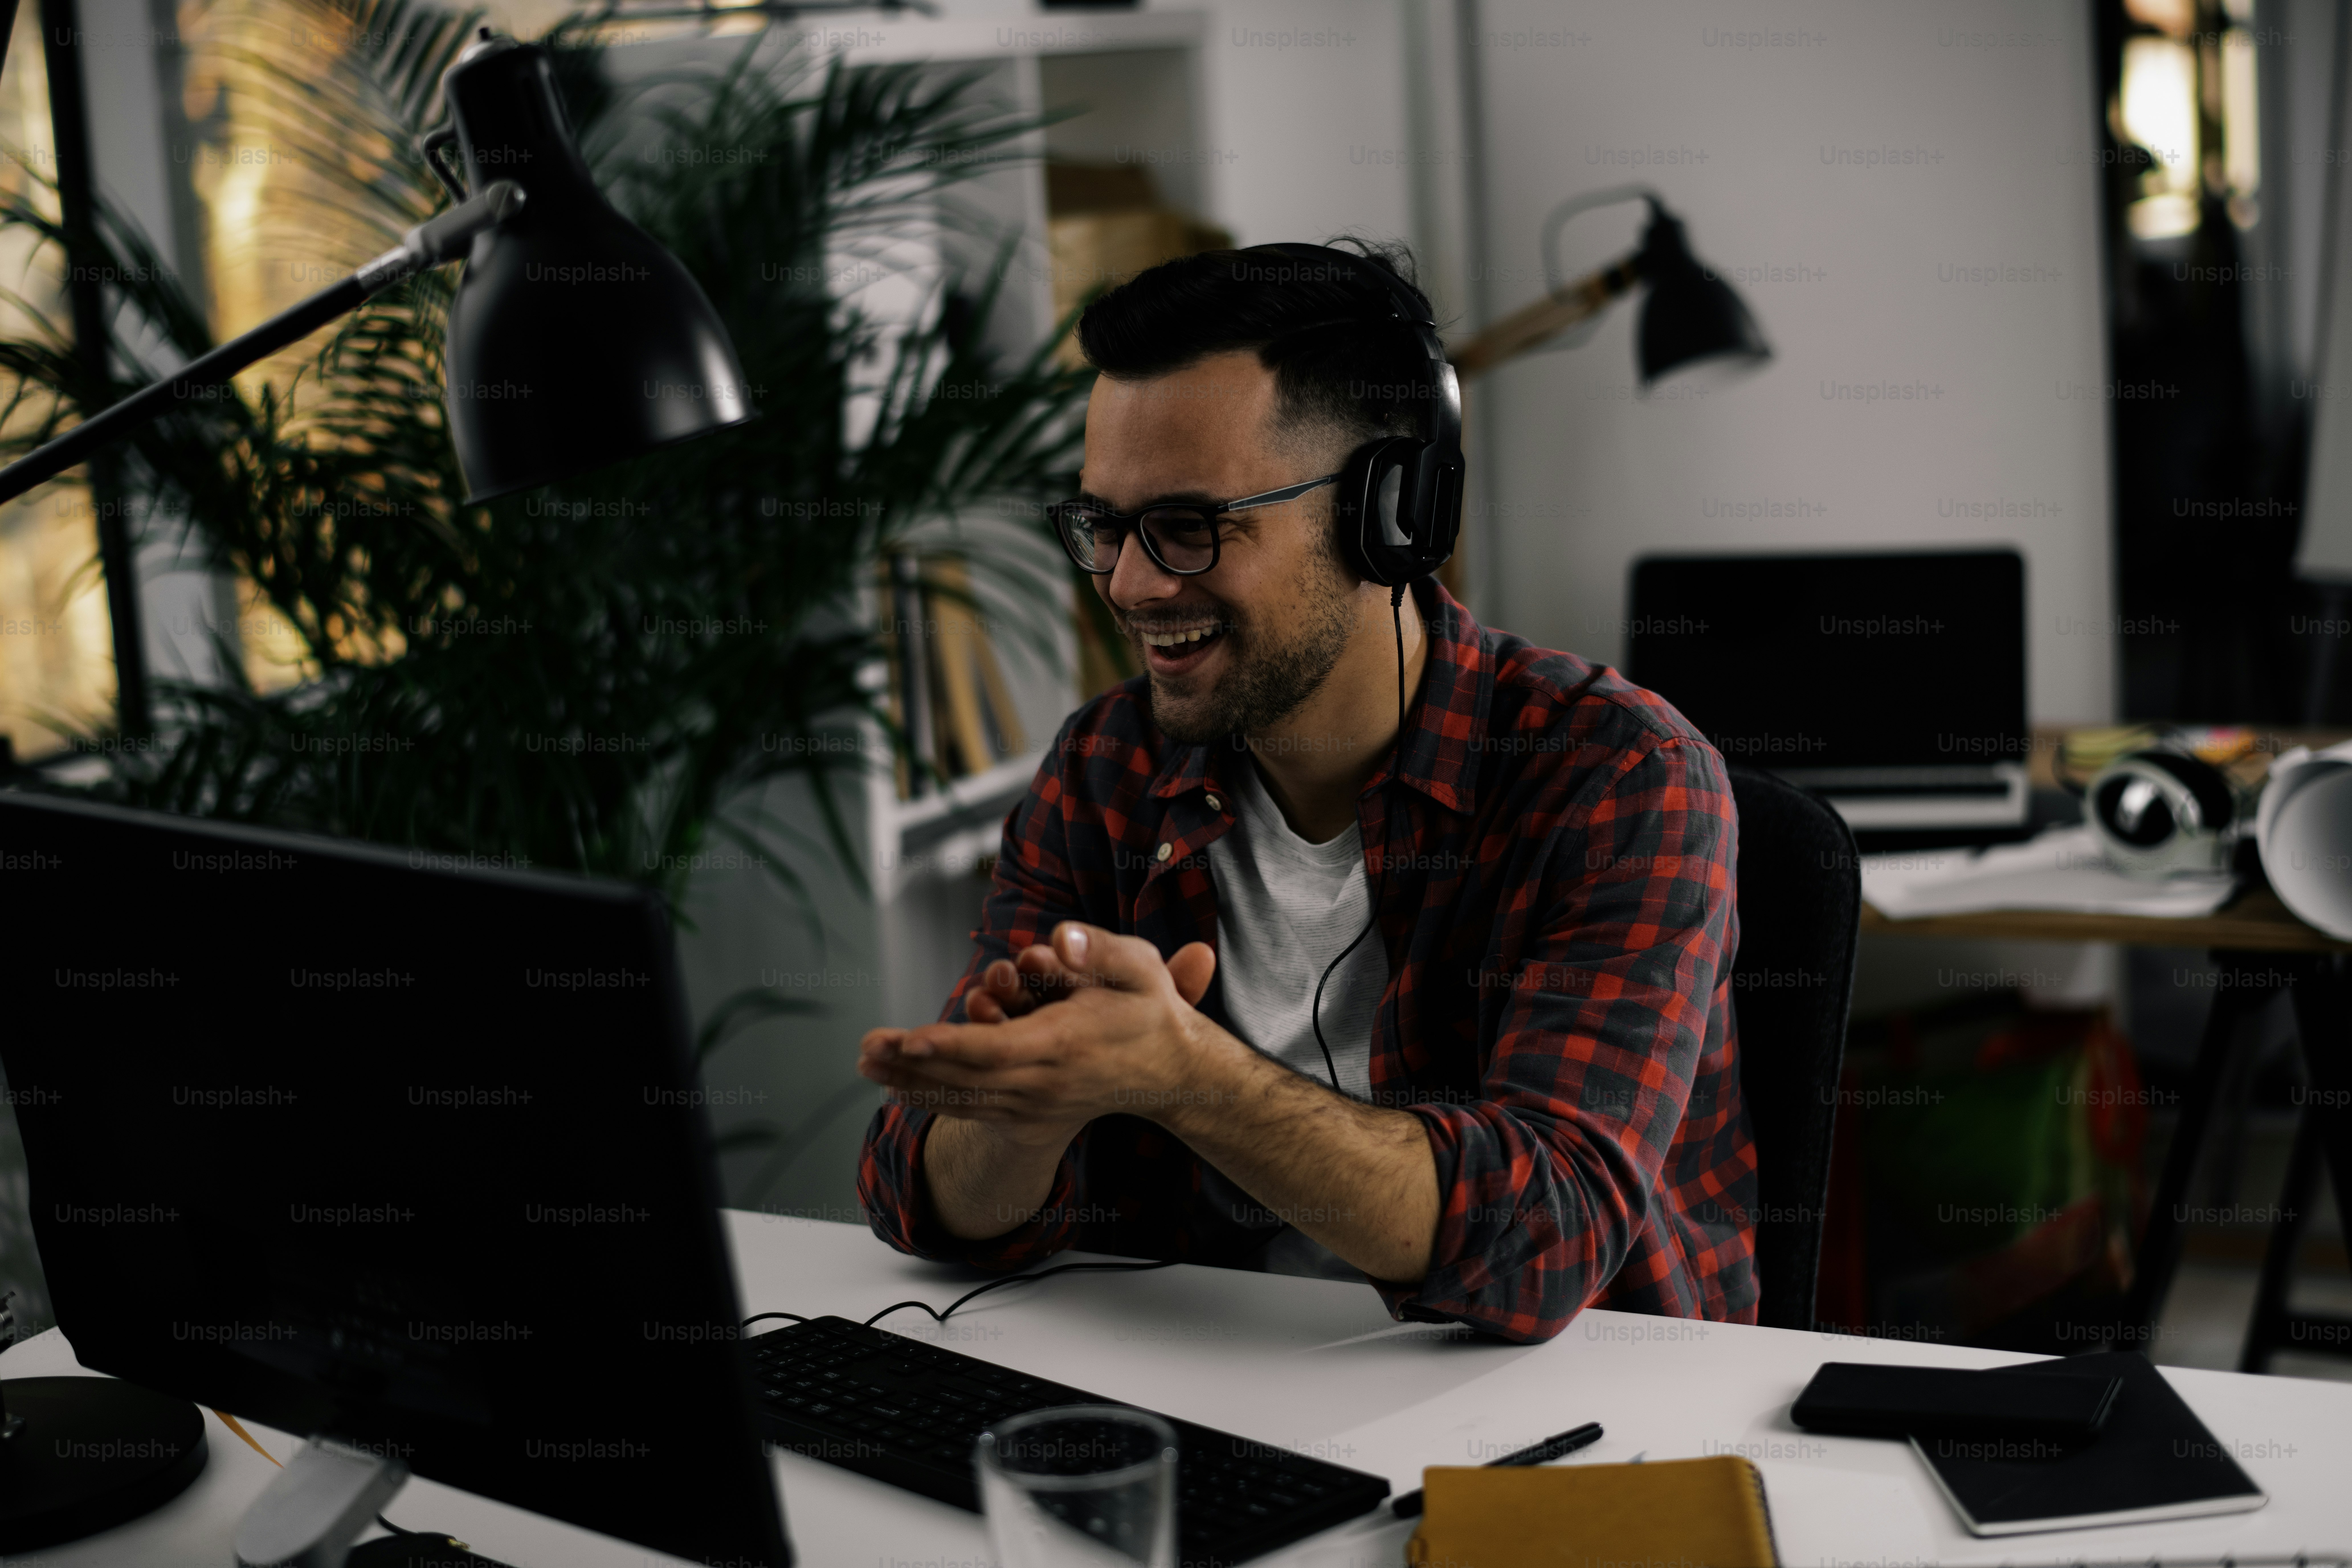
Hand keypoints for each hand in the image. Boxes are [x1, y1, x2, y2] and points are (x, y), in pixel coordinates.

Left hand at [858, 922, 1220, 1134]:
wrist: (1173, 1073)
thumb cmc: (1149, 1011)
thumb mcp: (1140, 968)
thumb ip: (1100, 950)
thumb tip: (1059, 938)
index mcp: (1062, 1047)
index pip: (994, 1050)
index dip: (949, 1044)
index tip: (906, 1038)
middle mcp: (1043, 1085)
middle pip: (965, 1077)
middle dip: (911, 1063)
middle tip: (865, 1048)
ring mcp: (1035, 1107)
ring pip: (962, 1098)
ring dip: (912, 1083)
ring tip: (869, 1065)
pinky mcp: (1030, 1116)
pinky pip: (973, 1111)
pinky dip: (934, 1100)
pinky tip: (901, 1089)